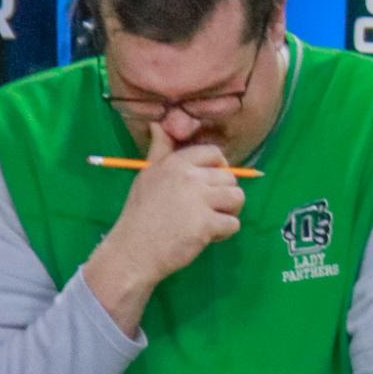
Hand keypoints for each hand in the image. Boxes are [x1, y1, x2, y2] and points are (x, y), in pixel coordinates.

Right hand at [102, 121, 246, 285]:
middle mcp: (189, 176)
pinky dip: (224, 233)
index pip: (213, 153)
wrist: (134, 248)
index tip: (210, 184)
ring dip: (228, 212)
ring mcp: (199, 199)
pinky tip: (205, 236)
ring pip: (237, 198)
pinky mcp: (207, 223)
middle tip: (208, 208)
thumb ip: (160, 150)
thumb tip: (159, 124)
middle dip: (225, 194)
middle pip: (230, 177)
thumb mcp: (147, 174)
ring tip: (209, 220)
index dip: (219, 168)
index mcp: (175, 163)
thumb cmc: (141, 213)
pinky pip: (234, 223)